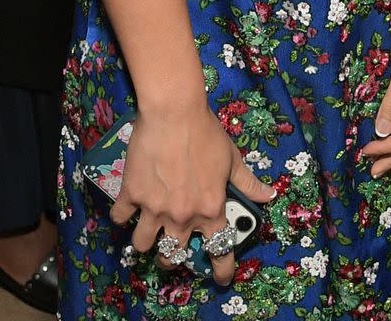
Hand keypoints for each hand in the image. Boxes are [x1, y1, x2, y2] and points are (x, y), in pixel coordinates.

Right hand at [108, 104, 274, 285]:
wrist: (174, 112)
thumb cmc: (206, 132)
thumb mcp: (232, 158)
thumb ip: (248, 182)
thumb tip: (270, 195)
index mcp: (210, 208)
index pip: (219, 250)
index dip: (221, 269)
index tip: (221, 278)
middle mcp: (182, 215)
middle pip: (172, 255)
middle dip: (172, 258)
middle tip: (172, 249)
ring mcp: (154, 208)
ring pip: (142, 245)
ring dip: (145, 242)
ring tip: (147, 233)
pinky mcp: (131, 194)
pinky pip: (120, 217)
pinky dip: (122, 216)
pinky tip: (126, 208)